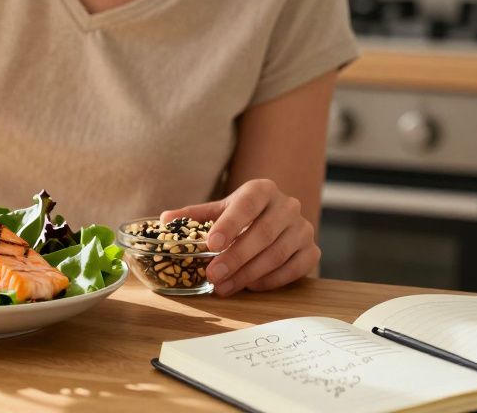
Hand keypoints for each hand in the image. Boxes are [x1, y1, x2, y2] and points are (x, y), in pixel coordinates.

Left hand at [160, 179, 319, 296]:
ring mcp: (303, 228)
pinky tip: (250, 286)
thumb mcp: (219, 210)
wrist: (274, 217)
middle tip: (213, 275)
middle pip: (263, 233)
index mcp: (262, 190)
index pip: (247, 205)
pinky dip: (271, 280)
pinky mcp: (311, 250)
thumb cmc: (242, 215)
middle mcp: (287, 206)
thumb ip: (194, 215)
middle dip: (236, 257)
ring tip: (224, 286)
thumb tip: (165, 220)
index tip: (211, 244)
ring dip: (249, 273)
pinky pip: (294, 268)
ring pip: (278, 253)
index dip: (229, 225)